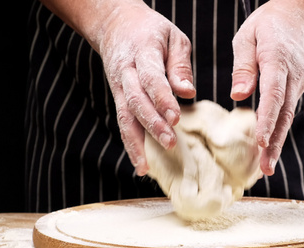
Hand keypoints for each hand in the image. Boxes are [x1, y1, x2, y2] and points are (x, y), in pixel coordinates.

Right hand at [91, 1, 195, 175]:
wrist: (115, 25)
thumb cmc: (151, 31)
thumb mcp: (173, 37)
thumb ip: (180, 65)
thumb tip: (188, 92)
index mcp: (143, 52)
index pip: (151, 79)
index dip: (162, 99)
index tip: (176, 118)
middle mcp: (126, 72)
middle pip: (136, 101)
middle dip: (152, 123)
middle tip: (170, 142)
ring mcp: (119, 86)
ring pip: (124, 116)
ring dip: (135, 142)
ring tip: (145, 167)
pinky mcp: (118, 97)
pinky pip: (122, 122)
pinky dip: (130, 144)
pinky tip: (140, 163)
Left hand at [230, 0, 303, 175]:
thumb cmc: (271, 23)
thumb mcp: (249, 35)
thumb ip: (243, 66)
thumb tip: (237, 94)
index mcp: (278, 61)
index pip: (273, 95)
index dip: (267, 120)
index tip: (261, 142)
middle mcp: (292, 78)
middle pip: (283, 115)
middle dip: (274, 143)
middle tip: (265, 168)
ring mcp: (297, 84)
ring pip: (287, 117)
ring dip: (277, 143)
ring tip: (266, 167)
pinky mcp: (296, 88)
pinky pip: (287, 113)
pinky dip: (278, 132)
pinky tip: (269, 148)